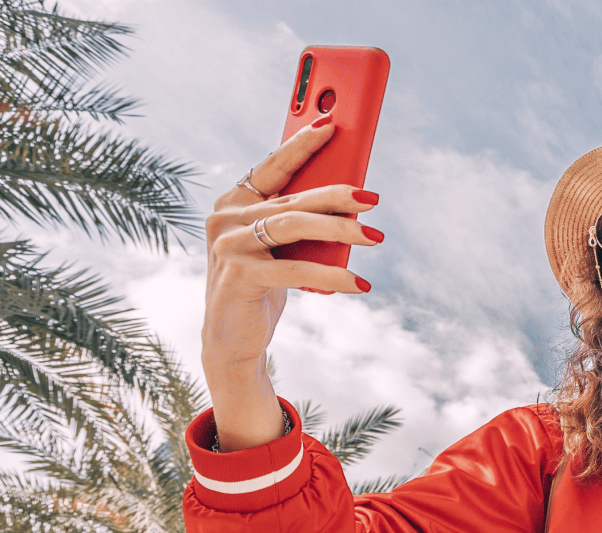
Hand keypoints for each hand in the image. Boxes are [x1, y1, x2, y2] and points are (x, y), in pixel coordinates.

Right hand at [202, 113, 382, 450]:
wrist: (233, 338)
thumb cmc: (263, 285)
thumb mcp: (281, 248)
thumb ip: (299, 220)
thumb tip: (351, 203)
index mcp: (235, 202)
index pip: (272, 166)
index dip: (300, 145)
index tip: (331, 125)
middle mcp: (225, 218)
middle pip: (292, 198)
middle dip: (337, 194)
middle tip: (373, 198)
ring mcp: (228, 245)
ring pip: (293, 226)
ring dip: (340, 231)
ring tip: (376, 237)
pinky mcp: (238, 276)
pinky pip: (295, 269)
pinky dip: (332, 276)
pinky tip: (360, 284)